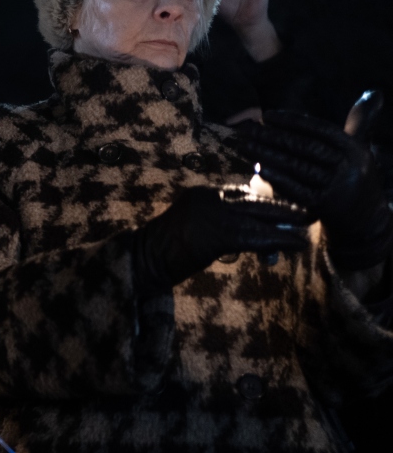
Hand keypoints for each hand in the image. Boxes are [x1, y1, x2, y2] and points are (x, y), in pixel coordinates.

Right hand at [133, 187, 309, 292]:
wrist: (143, 261)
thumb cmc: (165, 252)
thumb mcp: (194, 231)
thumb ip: (220, 227)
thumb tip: (251, 236)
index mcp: (203, 194)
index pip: (242, 192)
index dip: (266, 200)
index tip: (285, 206)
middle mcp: (209, 197)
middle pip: (255, 199)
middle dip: (283, 206)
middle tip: (308, 211)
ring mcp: (213, 213)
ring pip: (259, 215)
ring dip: (287, 220)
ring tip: (308, 224)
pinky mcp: (218, 233)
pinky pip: (256, 235)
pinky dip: (280, 240)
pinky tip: (296, 244)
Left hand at [234, 111, 392, 269]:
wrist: (365, 220)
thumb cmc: (354, 176)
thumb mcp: (360, 149)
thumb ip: (359, 122)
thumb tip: (374, 92)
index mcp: (356, 149)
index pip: (321, 130)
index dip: (294, 121)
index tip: (268, 115)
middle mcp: (349, 167)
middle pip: (306, 147)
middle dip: (274, 136)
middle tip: (248, 129)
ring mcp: (336, 188)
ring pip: (298, 167)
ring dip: (268, 155)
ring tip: (245, 145)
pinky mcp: (323, 206)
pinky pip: (296, 189)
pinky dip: (277, 178)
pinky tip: (258, 168)